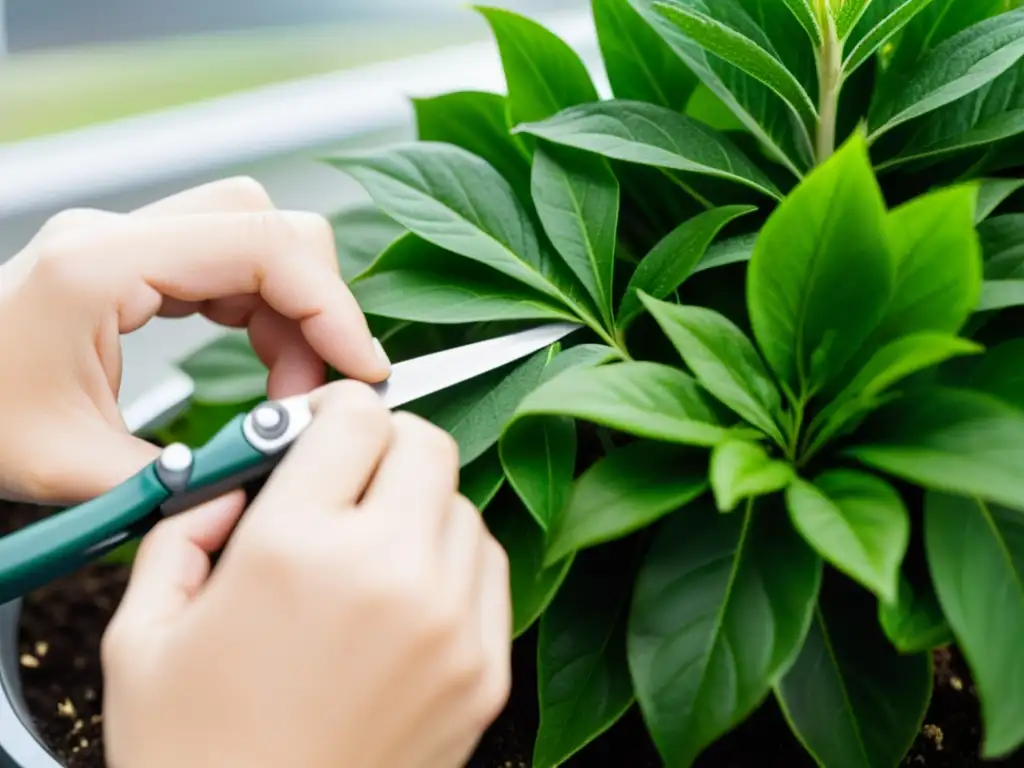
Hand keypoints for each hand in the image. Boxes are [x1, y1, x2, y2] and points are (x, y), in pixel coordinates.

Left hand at [0, 177, 389, 503]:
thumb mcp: (74, 470)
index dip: (332, 306)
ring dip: (296, 315)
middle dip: (317, 308)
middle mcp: (118, 235)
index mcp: (100, 265)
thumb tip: (279, 476)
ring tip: (288, 392)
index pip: (261, 245)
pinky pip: (234, 267)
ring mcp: (129, 242)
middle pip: (270, 223)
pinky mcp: (138, 263)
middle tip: (315, 389)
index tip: (364, 372)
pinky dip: (268, 317)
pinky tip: (265, 369)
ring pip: (259, 241)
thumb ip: (187, 477)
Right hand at [100, 381, 511, 767]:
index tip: (313, 433)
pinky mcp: (483, 671)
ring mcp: (449, 624)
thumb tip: (235, 481)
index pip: (356, 417)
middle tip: (344, 481)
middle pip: (425, 444)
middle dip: (382, 446)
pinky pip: (488, 570)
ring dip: (418, 506)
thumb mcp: (142, 634)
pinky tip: (403, 595)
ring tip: (368, 552)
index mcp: (296, 550)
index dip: (331, 413)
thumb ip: (185, 530)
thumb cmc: (197, 757)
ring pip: (461, 504)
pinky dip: (451, 561)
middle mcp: (388, 574)